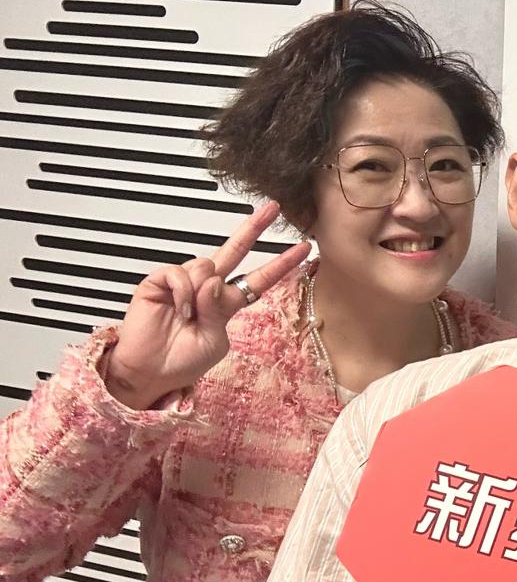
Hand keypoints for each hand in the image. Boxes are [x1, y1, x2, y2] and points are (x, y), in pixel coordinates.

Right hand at [103, 200, 310, 408]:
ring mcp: (184, 283)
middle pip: (235, 251)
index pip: (258, 279)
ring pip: (206, 265)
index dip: (280, 264)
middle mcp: (207, 288)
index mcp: (225, 303)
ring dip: (201, 293)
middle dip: (254, 228)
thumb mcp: (215, 341)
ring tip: (189, 316)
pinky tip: (178, 310)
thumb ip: (220, 311)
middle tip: (272, 208)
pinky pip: (180, 273)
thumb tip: (212, 281)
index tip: (302, 249)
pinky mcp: (160, 281)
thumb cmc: (182, 362)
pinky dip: (183, 292)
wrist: (149, 373)